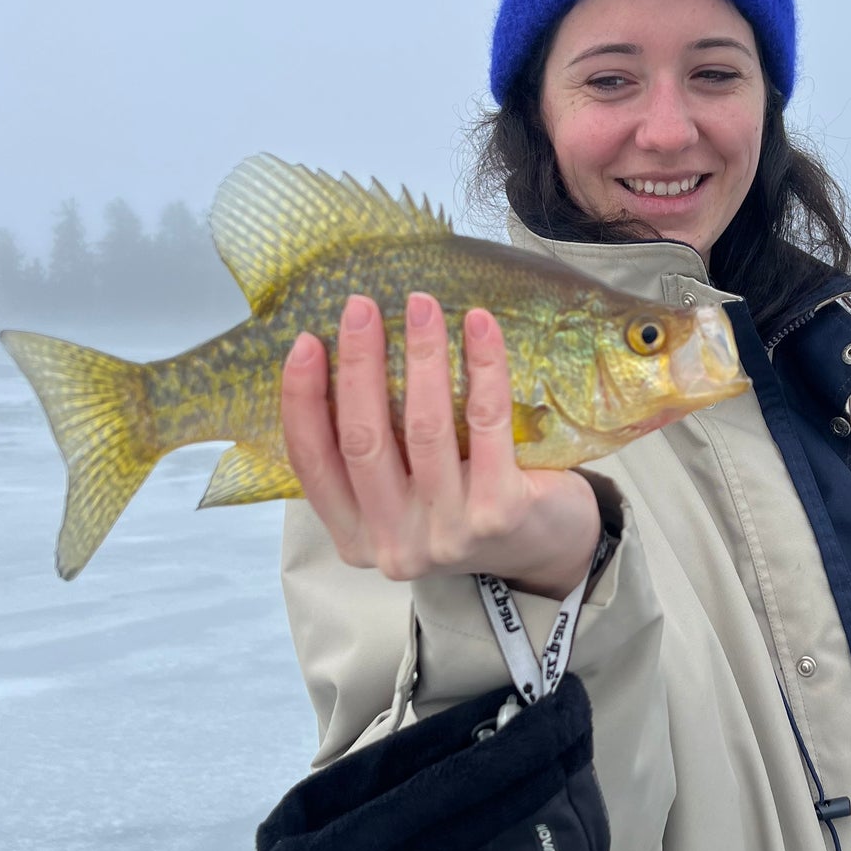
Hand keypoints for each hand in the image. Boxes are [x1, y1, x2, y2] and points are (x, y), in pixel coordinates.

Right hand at [281, 292, 601, 599]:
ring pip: (424, 428)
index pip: (312, 463)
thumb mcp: (403, 494)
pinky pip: (485, 423)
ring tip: (421, 305)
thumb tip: (345, 354)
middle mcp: (395, 544)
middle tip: (361, 306)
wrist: (549, 545)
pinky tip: (479, 326)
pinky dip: (483, 366)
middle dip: (358, 364)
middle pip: (363, 441)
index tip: (305, 341)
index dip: (301, 399)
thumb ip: (373, 451)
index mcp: (356, 537)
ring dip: (421, 355)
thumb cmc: (466, 503)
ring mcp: (448, 533)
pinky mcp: (500, 512)